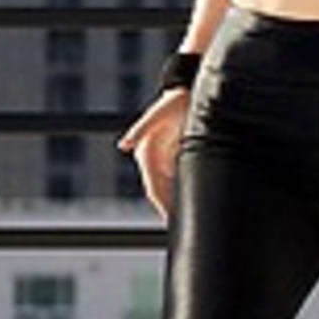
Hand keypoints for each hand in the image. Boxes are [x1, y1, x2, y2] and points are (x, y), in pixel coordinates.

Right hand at [117, 88, 188, 217]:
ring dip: (177, 204)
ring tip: (188, 221)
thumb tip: (123, 145)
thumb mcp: (159, 113)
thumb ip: (141, 128)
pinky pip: (179, 180)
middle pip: (161, 193)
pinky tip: (195, 202)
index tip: (170, 219)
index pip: (154, 187)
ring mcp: (164, 160)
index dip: (162, 204)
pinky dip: (184, 192)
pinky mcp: (176, 156)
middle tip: (181, 228)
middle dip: (170, 210)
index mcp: (147, 153)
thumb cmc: (172, 101)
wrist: (185, 90)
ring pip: (170, 189)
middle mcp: (153, 160)